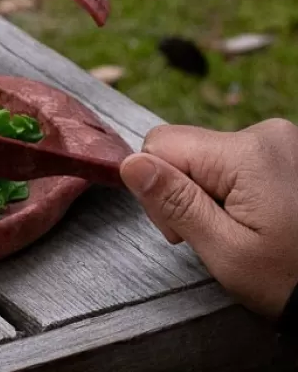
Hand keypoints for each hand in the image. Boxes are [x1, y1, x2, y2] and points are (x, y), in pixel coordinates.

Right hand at [120, 118, 297, 318]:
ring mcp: (277, 140)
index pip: (160, 144)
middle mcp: (264, 134)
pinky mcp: (281, 151)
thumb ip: (175, 203)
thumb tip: (131, 164)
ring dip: (204, 192)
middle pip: (181, 148)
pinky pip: (229, 160)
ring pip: (202, 156)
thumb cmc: (291, 279)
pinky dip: (228, 188)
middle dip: (181, 191)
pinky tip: (248, 217)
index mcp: (247, 153)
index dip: (156, 187)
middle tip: (210, 234)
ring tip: (234, 228)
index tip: (180, 228)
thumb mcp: (225, 251)